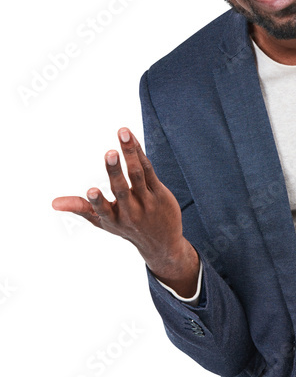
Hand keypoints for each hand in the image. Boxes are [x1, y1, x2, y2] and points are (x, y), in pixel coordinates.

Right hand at [52, 127, 198, 290]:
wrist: (162, 242)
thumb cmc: (127, 227)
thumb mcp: (103, 222)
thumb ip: (80, 209)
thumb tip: (53, 203)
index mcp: (113, 219)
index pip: (103, 210)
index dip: (97, 201)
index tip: (92, 191)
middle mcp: (131, 212)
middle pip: (122, 189)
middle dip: (114, 171)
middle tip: (110, 154)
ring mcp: (147, 202)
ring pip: (138, 175)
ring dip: (130, 154)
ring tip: (123, 134)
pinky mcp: (160, 193)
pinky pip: (149, 171)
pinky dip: (140, 154)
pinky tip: (132, 141)